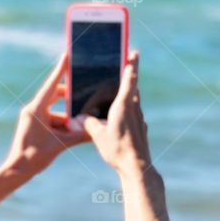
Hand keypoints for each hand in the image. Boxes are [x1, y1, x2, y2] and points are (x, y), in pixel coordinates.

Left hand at [4, 52, 88, 178]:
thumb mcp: (60, 144)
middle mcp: (33, 110)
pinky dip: (63, 124)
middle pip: (56, 96)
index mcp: (36, 109)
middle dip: (71, 96)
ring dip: (69, 116)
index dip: (61, 70)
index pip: (52, 85)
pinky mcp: (35, 125)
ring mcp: (33, 117)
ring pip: (56, 111)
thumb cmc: (35, 157)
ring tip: (84, 119)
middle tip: (86, 90)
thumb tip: (98, 130)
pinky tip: (75, 130)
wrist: (18, 170)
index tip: (68, 55)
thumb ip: (80, 136)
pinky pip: (52, 119)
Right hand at [81, 51, 150, 174]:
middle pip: (133, 89)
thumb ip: (88, 123)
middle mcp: (134, 109)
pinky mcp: (140, 130)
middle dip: (128, 80)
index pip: (129, 79)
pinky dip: (127, 114)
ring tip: (116, 98)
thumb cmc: (117, 149)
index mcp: (123, 105)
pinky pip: (133, 116)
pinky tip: (118, 122)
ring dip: (127, 98)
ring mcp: (139, 120)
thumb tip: (78, 119)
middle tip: (122, 72)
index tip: (134, 53)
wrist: (136, 167)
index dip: (131, 64)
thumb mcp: (98, 135)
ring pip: (134, 103)